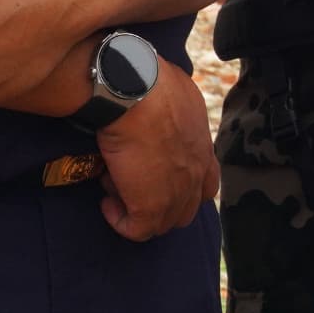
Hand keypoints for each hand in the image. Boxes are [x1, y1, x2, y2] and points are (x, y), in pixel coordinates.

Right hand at [95, 66, 217, 240]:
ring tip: (114, 185)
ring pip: (163, 222)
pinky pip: (138, 230)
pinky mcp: (152, 206)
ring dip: (137, 209)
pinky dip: (120, 220)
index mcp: (202, 145)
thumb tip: (162, 99)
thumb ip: (176, 105)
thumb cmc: (149, 82)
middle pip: (186, 208)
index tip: (154, 176)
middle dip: (158, 202)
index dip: (183, 187)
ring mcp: (178, 191)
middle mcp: (196, 170)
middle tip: (129, 181)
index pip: (207, 182)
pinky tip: (106, 202)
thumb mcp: (176, 91)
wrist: (134, 92)